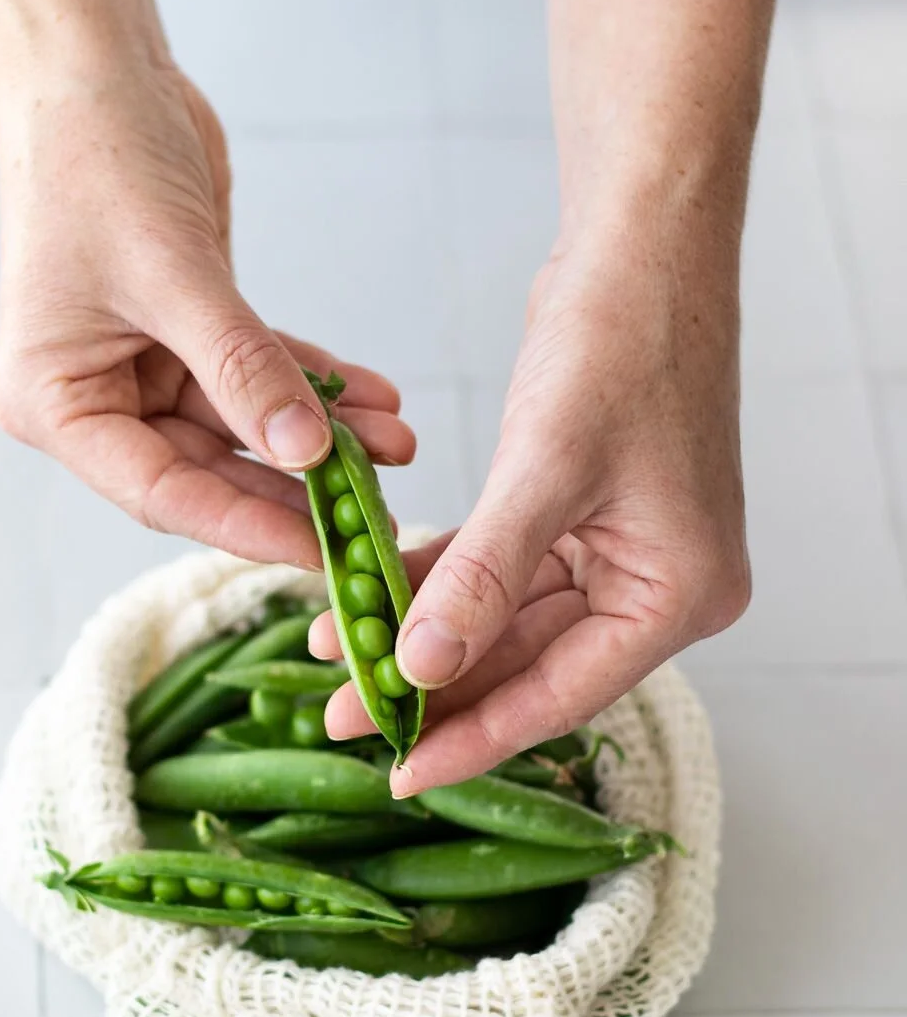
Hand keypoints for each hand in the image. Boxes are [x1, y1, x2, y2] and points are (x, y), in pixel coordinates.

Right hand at [0, 63, 411, 567]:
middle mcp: (98, 398)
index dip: (244, 525)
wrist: (98, 71)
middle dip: (297, 487)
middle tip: (373, 512)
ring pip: (247, 427)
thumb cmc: (94, 159)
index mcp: (58, 405)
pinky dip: (315, 385)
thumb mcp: (174, 276)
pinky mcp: (189, 338)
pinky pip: (262, 378)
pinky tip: (373, 399)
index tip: (318, 551)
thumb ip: (243, 369)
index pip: (162, 491)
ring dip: (323, 436)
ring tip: (394, 442)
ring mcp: (144, 370)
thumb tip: (307, 452)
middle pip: (210, 470)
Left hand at [313, 228, 750, 791]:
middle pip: (529, 665)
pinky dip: (439, 579)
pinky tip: (373, 593)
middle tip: (345, 714)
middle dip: (434, 688)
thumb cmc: (622, 340)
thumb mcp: (547, 467)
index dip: (475, 737)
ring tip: (338, 654)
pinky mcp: (580, 518)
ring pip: (505, 621)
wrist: (641, 244)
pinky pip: (500, 570)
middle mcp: (656, 586)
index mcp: (677, 594)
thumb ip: (483, 577)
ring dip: (424, 634)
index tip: (399, 772)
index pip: (563, 693)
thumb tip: (423, 669)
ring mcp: (619, 554)